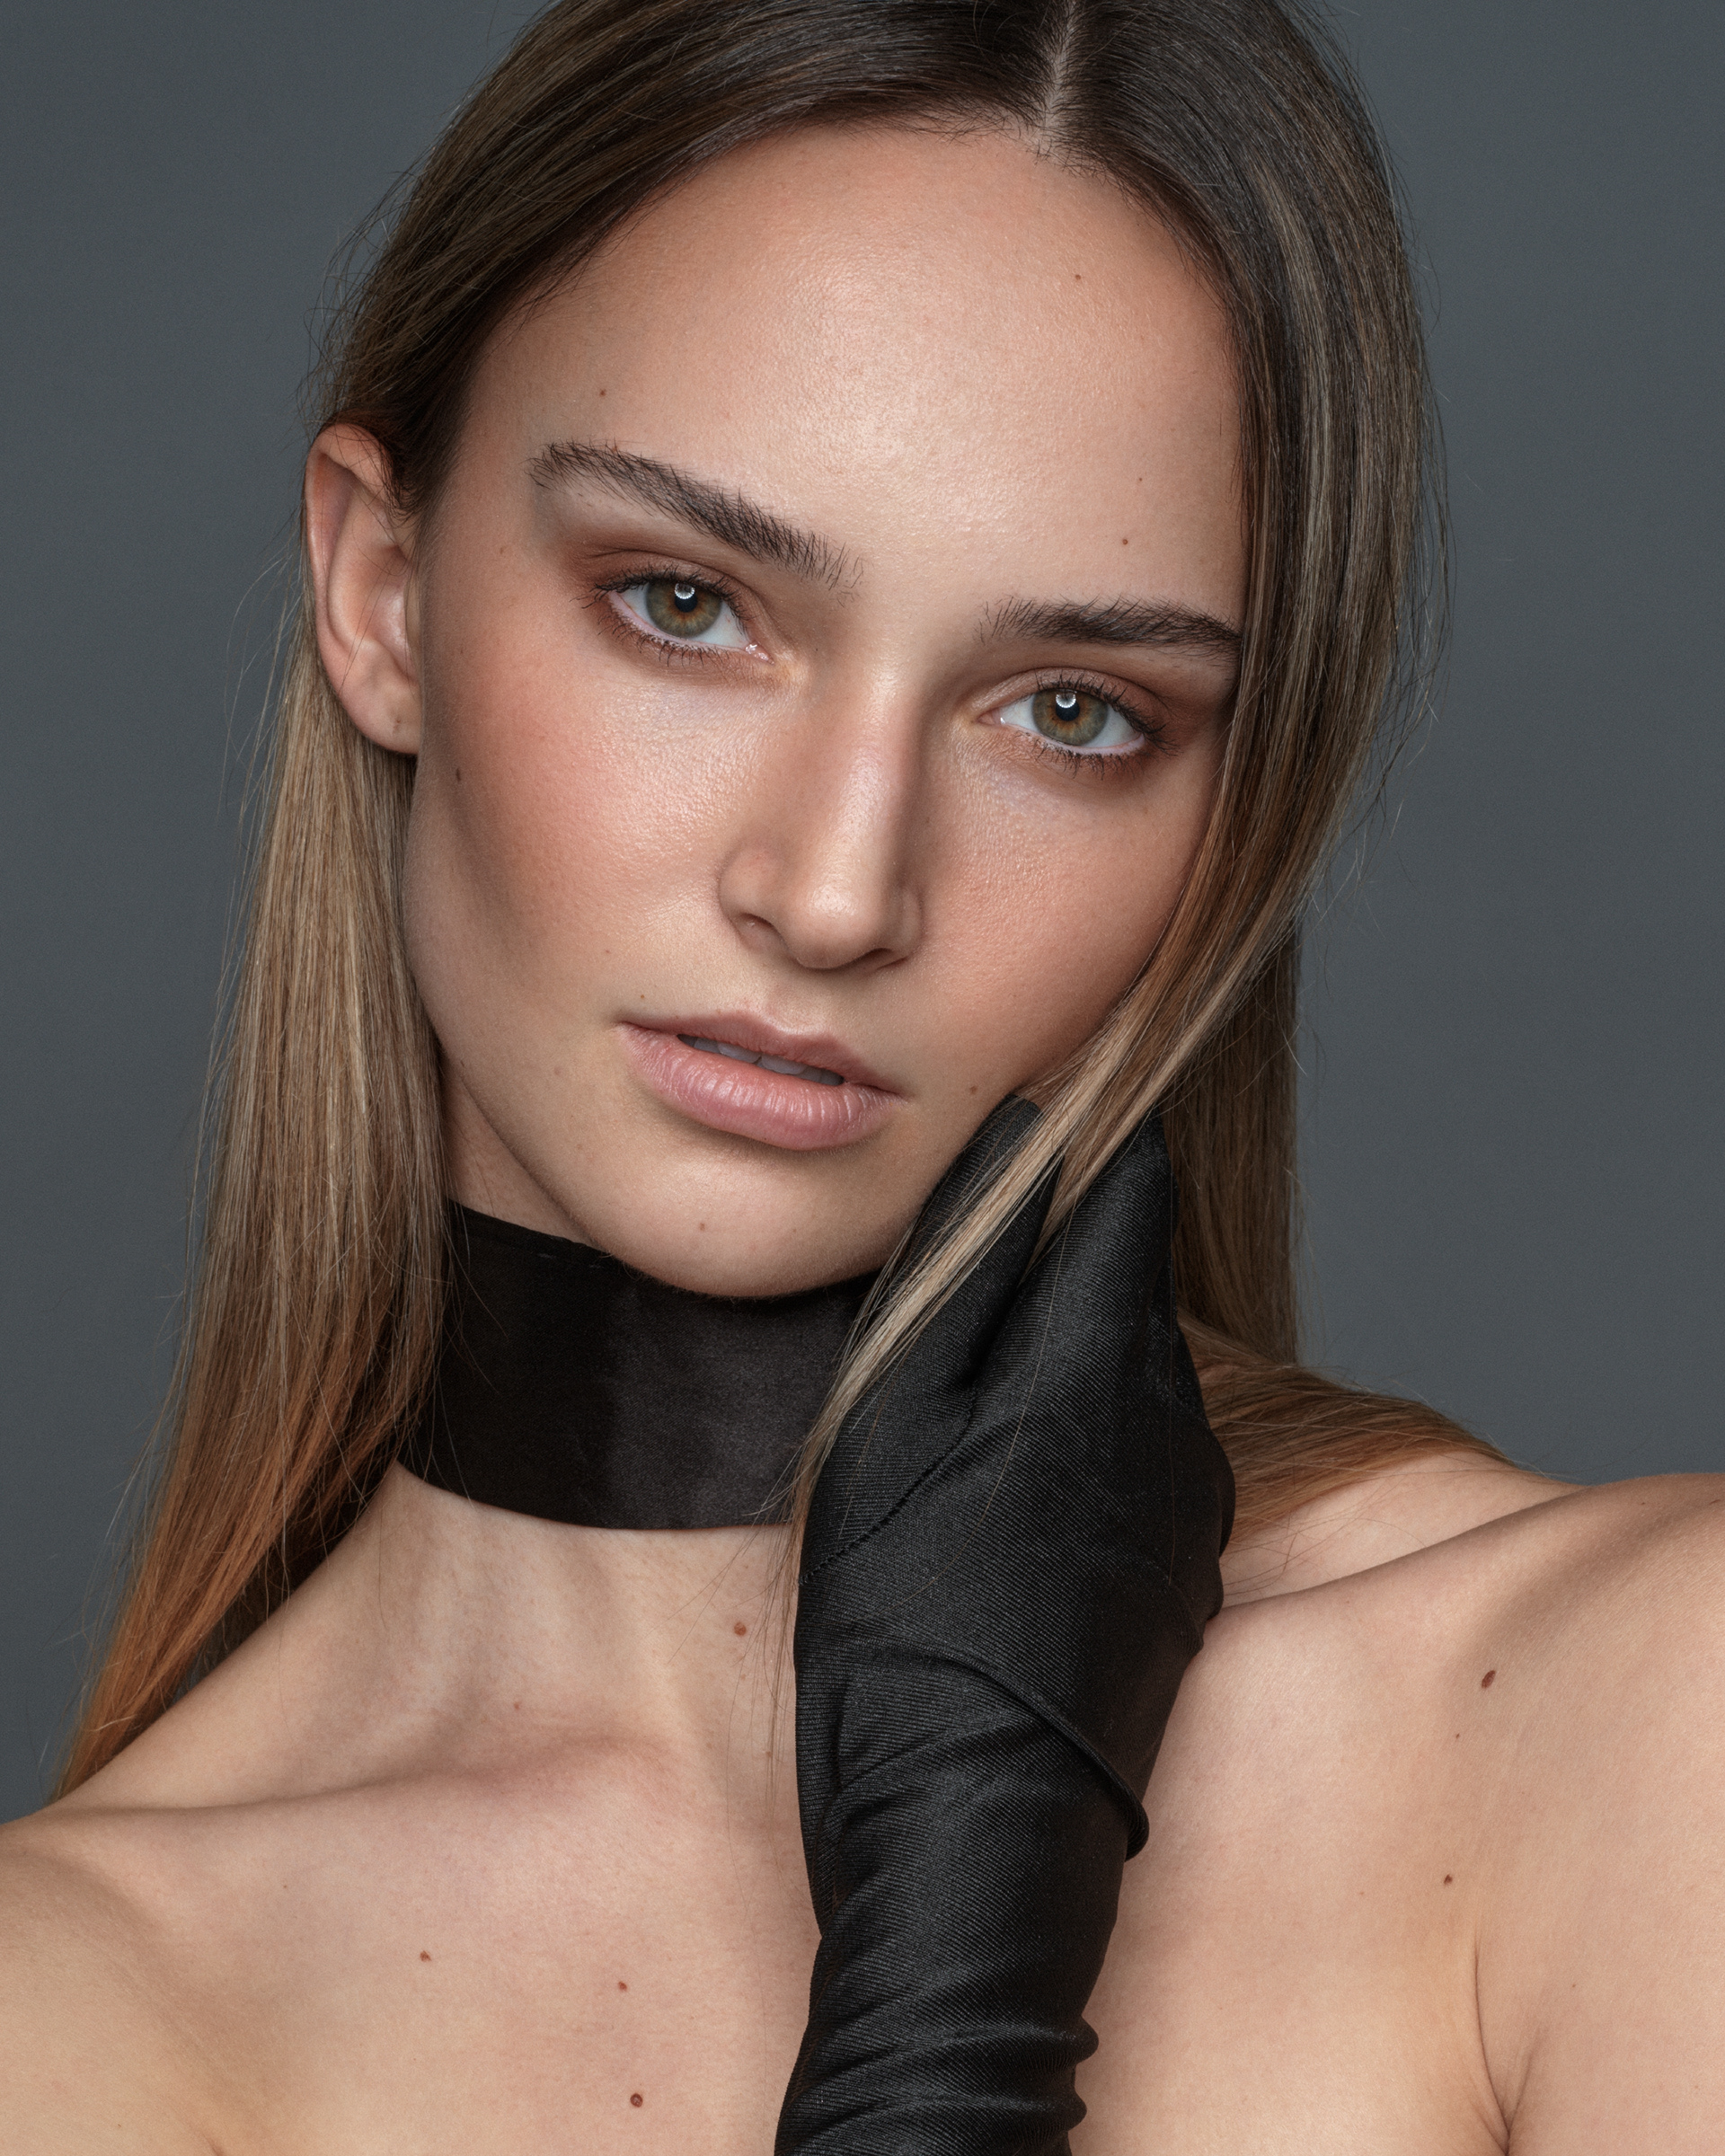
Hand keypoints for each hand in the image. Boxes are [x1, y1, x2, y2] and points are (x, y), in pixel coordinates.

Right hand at [779, 1096, 1232, 2153]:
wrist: (979, 1836)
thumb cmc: (903, 1631)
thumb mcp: (888, 1431)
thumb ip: (960, 1280)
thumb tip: (1015, 1149)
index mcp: (1093, 1368)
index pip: (1123, 1198)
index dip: (1077, 1150)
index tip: (1032, 1121)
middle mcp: (1173, 1425)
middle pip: (1130, 1282)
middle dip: (1066, 1249)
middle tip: (968, 1252)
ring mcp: (1191, 1507)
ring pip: (1139, 1370)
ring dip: (1071, 1349)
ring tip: (973, 1386)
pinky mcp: (1186, 1575)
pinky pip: (1147, 1455)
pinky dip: (1088, 1434)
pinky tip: (1013, 1488)